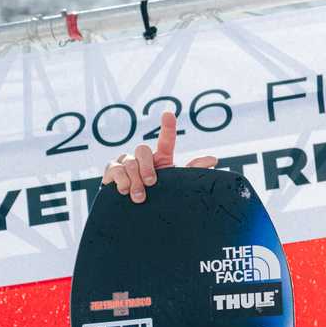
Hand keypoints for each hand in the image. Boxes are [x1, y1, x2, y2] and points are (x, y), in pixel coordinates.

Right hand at [100, 111, 217, 202]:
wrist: (135, 211)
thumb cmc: (158, 195)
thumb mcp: (175, 184)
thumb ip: (192, 171)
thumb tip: (213, 159)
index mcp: (160, 158)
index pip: (165, 140)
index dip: (167, 127)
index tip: (169, 114)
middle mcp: (142, 156)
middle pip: (142, 149)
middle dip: (147, 168)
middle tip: (151, 184)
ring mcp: (125, 161)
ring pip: (129, 162)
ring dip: (135, 181)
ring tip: (139, 197)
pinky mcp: (111, 170)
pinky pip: (115, 170)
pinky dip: (122, 182)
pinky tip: (124, 191)